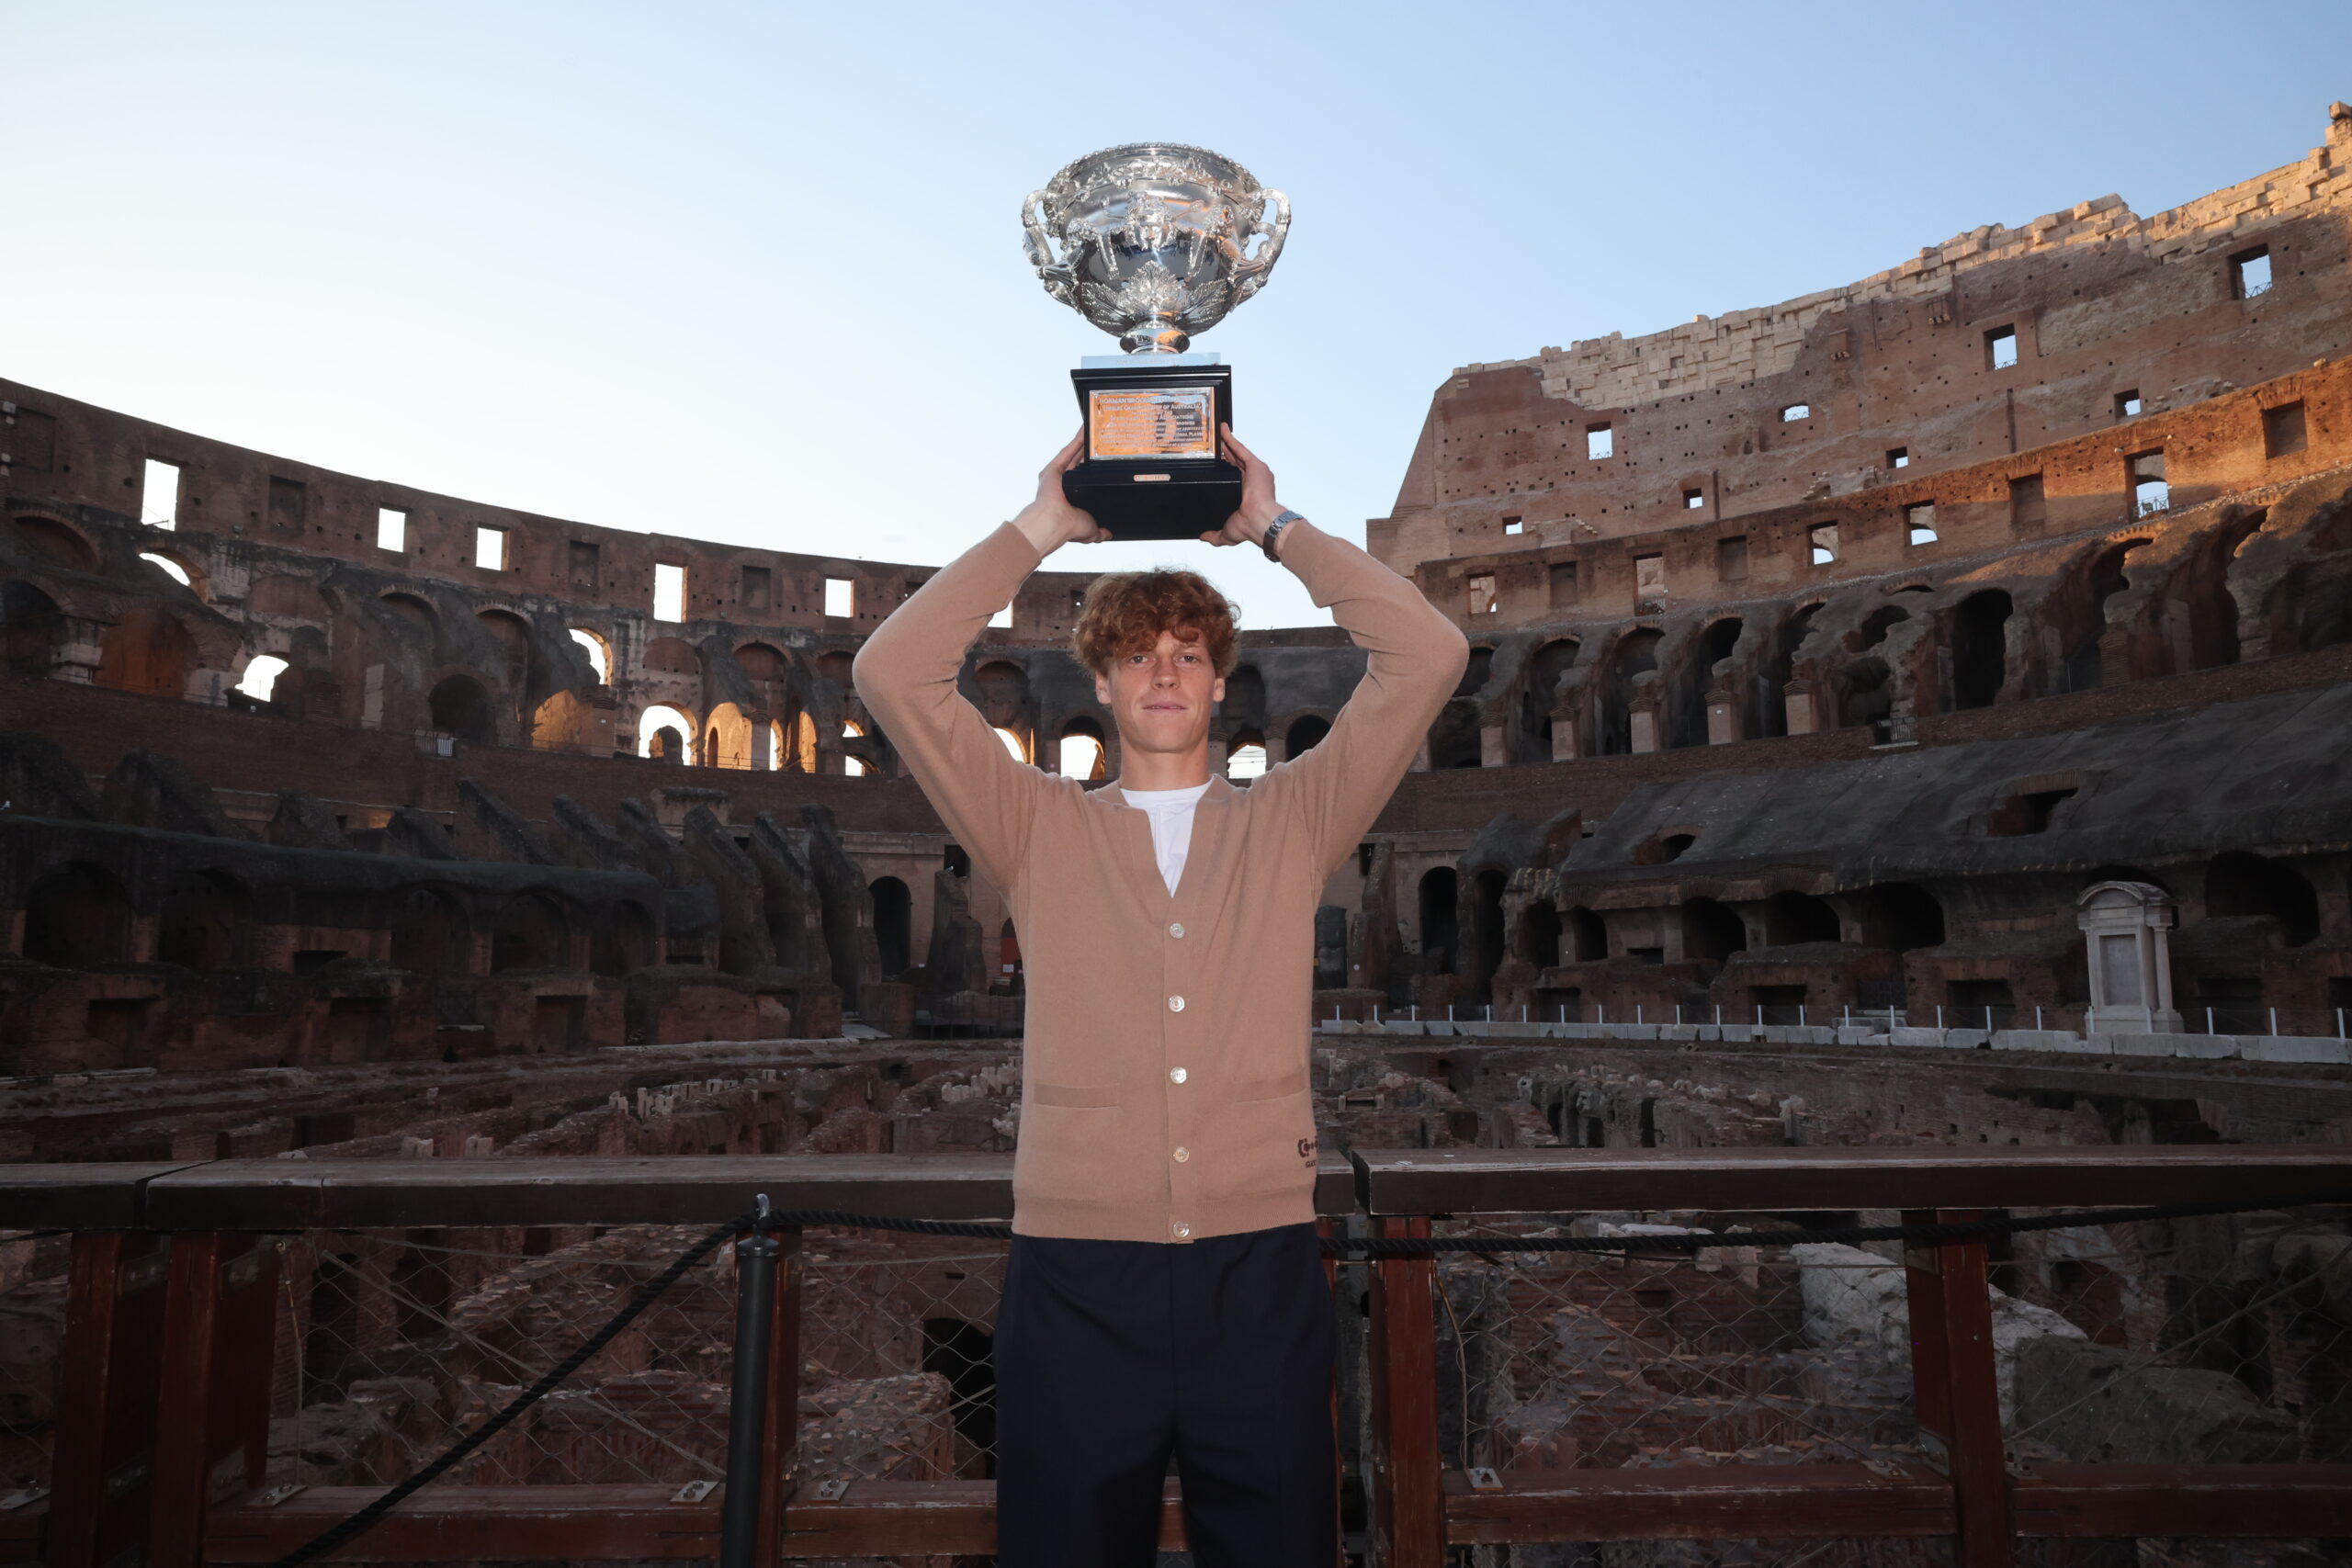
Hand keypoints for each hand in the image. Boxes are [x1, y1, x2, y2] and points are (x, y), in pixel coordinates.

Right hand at [1012, 429, 1111, 555]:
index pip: (1087, 481)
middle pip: (1081, 464)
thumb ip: (1100, 531)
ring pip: (1075, 455)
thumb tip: (1108, 533)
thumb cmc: (1070, 527)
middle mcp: (1065, 486)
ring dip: (1084, 443)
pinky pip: (1068, 450)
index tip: (1105, 463)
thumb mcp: (1092, 531)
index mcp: (1073, 499)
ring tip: (1097, 431)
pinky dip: (1077, 439)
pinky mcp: (1054, 469)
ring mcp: (1059, 476)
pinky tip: (1086, 430)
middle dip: (1091, 454)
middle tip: (1104, 442)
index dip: (1095, 472)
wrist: (1056, 522)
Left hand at [1200, 425, 1284, 548]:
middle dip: (1225, 453)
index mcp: (1248, 494)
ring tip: (1216, 433)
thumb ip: (1214, 536)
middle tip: (1214, 447)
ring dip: (1228, 443)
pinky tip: (1222, 430)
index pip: (1234, 477)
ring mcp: (1255, 472)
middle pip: (1235, 462)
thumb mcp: (1226, 533)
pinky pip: (1240, 448)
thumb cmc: (1248, 527)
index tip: (1215, 464)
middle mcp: (1253, 481)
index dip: (1225, 469)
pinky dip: (1231, 439)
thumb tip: (1203, 537)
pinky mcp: (1255, 465)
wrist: (1258, 520)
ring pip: (1238, 453)